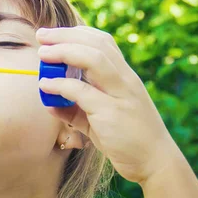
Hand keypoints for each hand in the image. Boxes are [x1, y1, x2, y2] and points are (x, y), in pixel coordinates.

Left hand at [36, 25, 177, 185]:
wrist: (155, 163)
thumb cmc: (128, 141)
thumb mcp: (99, 121)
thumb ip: (75, 110)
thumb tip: (49, 104)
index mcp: (125, 77)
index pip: (103, 42)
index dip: (76, 33)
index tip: (53, 35)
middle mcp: (125, 80)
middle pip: (97, 43)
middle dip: (65, 35)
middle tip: (41, 35)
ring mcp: (120, 95)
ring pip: (94, 59)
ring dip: (64, 51)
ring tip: (42, 54)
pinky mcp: (111, 113)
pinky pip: (82, 92)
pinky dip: (61, 85)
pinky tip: (45, 85)